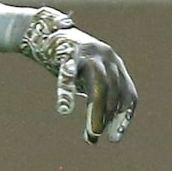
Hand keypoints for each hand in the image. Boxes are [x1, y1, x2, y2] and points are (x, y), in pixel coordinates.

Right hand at [12, 8, 138, 143]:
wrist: (43, 31)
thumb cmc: (68, 62)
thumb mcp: (87, 80)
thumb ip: (95, 99)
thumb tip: (95, 135)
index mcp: (116, 65)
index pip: (128, 94)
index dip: (123, 118)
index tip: (114, 139)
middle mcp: (107, 57)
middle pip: (114, 91)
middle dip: (107, 117)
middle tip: (96, 136)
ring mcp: (88, 53)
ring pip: (99, 84)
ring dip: (96, 110)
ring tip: (91, 131)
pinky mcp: (66, 51)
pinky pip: (68, 73)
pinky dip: (67, 91)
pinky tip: (64, 109)